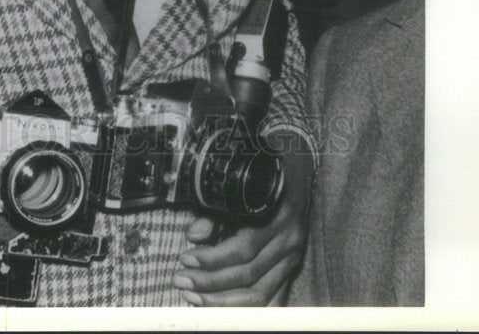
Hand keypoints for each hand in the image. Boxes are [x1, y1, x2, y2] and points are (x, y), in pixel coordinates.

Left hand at [172, 137, 313, 305]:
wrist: (297, 168)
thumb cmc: (261, 175)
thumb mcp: (237, 184)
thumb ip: (216, 210)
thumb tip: (194, 235)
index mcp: (277, 214)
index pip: (243, 248)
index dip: (212, 259)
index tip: (185, 258)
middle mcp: (289, 240)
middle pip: (249, 274)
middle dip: (210, 282)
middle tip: (181, 281)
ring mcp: (293, 257)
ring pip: (260, 294)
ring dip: (224, 301)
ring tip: (194, 297)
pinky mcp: (291, 268)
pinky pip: (271, 299)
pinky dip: (246, 309)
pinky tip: (220, 308)